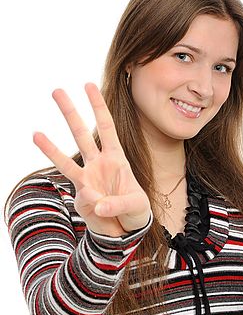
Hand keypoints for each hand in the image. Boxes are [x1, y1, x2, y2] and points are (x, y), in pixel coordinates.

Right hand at [33, 83, 151, 236]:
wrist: (125, 229)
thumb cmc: (134, 210)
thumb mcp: (136, 205)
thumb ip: (118, 204)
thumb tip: (98, 204)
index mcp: (116, 158)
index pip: (106, 128)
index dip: (99, 107)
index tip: (89, 85)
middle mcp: (98, 164)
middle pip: (82, 134)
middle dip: (70, 113)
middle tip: (57, 90)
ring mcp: (87, 180)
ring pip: (66, 161)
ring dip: (51, 147)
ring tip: (35, 134)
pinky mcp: (80, 198)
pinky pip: (84, 200)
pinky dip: (95, 207)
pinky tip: (104, 213)